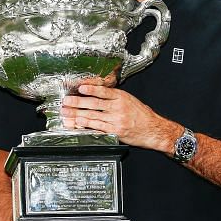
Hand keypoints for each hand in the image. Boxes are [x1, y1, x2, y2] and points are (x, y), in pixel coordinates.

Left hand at [61, 85, 178, 152]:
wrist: (154, 130)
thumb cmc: (143, 116)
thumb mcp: (131, 100)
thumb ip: (115, 97)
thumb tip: (97, 94)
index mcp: (122, 97)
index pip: (103, 91)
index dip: (91, 89)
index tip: (80, 88)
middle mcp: (119, 107)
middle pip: (94, 104)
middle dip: (78, 102)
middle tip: (66, 101)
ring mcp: (116, 120)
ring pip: (93, 116)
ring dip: (77, 115)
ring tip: (67, 113)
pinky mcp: (115, 131)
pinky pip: (98, 128)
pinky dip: (86, 126)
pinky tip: (78, 124)